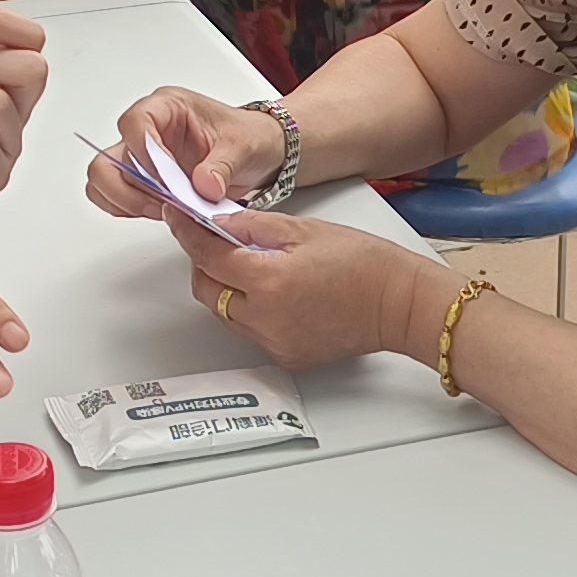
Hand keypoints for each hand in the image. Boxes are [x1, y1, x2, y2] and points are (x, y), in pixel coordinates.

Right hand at [81, 85, 292, 217]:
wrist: (259, 152)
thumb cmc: (249, 137)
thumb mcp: (244, 146)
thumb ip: (223, 166)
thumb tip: (204, 186)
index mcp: (167, 107)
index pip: (135, 124)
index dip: (144, 154)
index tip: (165, 179)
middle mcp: (148, 130)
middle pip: (108, 159)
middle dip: (129, 188)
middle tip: (162, 203)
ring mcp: (142, 157)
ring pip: (106, 180)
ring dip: (128, 202)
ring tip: (165, 210)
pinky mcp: (143, 180)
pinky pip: (115, 197)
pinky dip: (130, 210)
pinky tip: (161, 212)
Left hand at [166, 208, 446, 372]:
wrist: (400, 303)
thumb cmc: (365, 263)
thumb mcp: (304, 229)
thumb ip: (253, 226)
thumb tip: (218, 222)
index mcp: (267, 279)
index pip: (207, 255)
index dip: (187, 234)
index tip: (177, 219)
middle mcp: (264, 317)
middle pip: (206, 290)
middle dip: (204, 265)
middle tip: (219, 244)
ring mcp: (273, 342)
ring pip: (225, 314)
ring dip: (227, 290)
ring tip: (254, 269)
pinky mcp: (286, 357)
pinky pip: (250, 332)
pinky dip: (251, 312)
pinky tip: (277, 295)